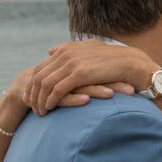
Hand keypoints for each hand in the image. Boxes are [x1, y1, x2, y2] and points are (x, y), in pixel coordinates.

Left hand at [23, 40, 152, 114]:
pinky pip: (58, 89)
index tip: (29, 97)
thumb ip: (68, 50)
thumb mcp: (88, 50)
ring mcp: (72, 62)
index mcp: (67, 49)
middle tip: (32, 108)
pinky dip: (52, 100)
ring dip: (41, 100)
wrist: (132, 63)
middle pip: (39, 76)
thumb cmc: (113, 61)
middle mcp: (66, 54)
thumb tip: (50, 51)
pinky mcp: (80, 73)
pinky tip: (50, 108)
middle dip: (33, 94)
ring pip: (46, 84)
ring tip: (41, 112)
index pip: (41, 68)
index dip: (32, 84)